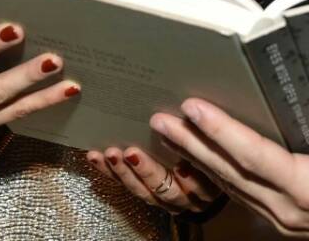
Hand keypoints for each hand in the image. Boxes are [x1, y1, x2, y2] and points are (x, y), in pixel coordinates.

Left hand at [85, 145, 222, 215]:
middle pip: (167, 189)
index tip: (175, 153)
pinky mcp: (146, 194)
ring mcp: (165, 199)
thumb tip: (195, 108)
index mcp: (208, 185)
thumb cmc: (209, 149)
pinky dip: (109, 172)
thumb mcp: (213, 143)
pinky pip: (125, 186)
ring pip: (143, 191)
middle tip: (132, 153)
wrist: (203, 172)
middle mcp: (187, 197)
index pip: (200, 181)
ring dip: (124, 173)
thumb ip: (205, 133)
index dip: (188, 168)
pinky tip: (96, 157)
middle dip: (147, 171)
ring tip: (111, 154)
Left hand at [150, 78, 308, 239]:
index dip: (222, 132)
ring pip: (229, 188)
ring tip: (168, 134)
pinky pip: (240, 199)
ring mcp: (283, 221)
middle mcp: (289, 209)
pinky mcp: (283, 224)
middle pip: (229, 174)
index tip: (194, 108)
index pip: (255, 156)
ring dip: (196, 161)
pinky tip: (197, 162)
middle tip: (161, 120)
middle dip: (192, 145)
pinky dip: (215, 179)